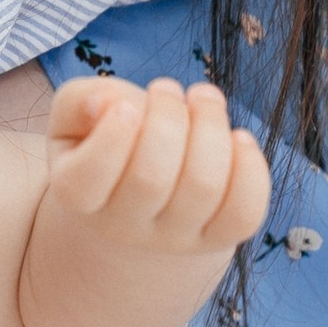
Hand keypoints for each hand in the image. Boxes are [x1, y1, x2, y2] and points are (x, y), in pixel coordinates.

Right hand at [13, 73, 270, 326]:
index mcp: (78, 195)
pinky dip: (250, 167)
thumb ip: (81, 100)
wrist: (142, 199)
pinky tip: (237, 137)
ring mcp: (174, 238)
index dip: (111, 137)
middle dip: (167, 117)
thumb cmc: (106, 141)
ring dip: (210, 126)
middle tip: (166, 88)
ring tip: (203, 97)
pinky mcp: (219, 237)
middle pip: (151, 179)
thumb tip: (110, 106)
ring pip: (203, 187)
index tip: (127, 107)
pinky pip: (244, 211)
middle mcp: (123, 227)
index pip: (86, 181)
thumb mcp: (76, 117)